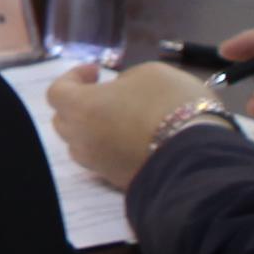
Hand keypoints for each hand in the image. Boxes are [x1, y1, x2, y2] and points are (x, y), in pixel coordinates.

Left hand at [49, 60, 220, 192]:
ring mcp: (98, 164)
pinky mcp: (117, 181)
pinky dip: (110, 147)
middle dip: (79, 103)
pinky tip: (133, 138)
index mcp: (82, 108)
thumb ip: (124, 81)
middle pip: (64, 120)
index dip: (72, 77)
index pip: (56, 93)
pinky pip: (103, 160)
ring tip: (119, 117)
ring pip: (82, 144)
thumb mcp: (150, 73)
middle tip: (106, 94)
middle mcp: (82, 139)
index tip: (97, 71)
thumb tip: (117, 92)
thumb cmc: (171, 104)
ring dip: (93, 128)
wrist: (197, 157)